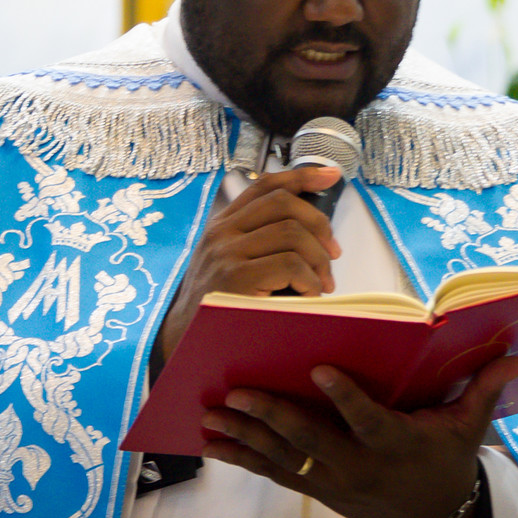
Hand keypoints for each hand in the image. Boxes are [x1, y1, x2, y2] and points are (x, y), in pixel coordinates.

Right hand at [156, 167, 342, 359]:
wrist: (184, 341)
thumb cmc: (217, 305)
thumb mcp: (229, 263)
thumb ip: (258, 242)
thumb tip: (313, 234)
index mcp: (223, 224)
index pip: (264, 185)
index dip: (301, 176)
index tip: (331, 176)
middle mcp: (222, 233)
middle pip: (283, 203)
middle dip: (319, 224)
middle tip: (332, 253)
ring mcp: (226, 254)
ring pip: (292, 233)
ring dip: (318, 259)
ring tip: (321, 283)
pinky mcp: (236, 279)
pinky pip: (290, 265)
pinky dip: (310, 280)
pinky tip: (309, 295)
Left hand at [199, 356, 517, 517]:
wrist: (434, 517)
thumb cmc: (449, 458)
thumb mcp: (470, 427)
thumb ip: (485, 389)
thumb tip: (517, 355)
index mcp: (397, 443)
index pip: (368, 420)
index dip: (345, 397)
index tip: (317, 368)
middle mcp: (361, 466)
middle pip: (312, 442)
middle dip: (272, 417)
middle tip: (236, 393)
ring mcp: (335, 483)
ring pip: (284, 460)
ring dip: (245, 438)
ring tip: (210, 416)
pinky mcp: (318, 490)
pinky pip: (276, 475)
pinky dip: (244, 458)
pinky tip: (213, 444)